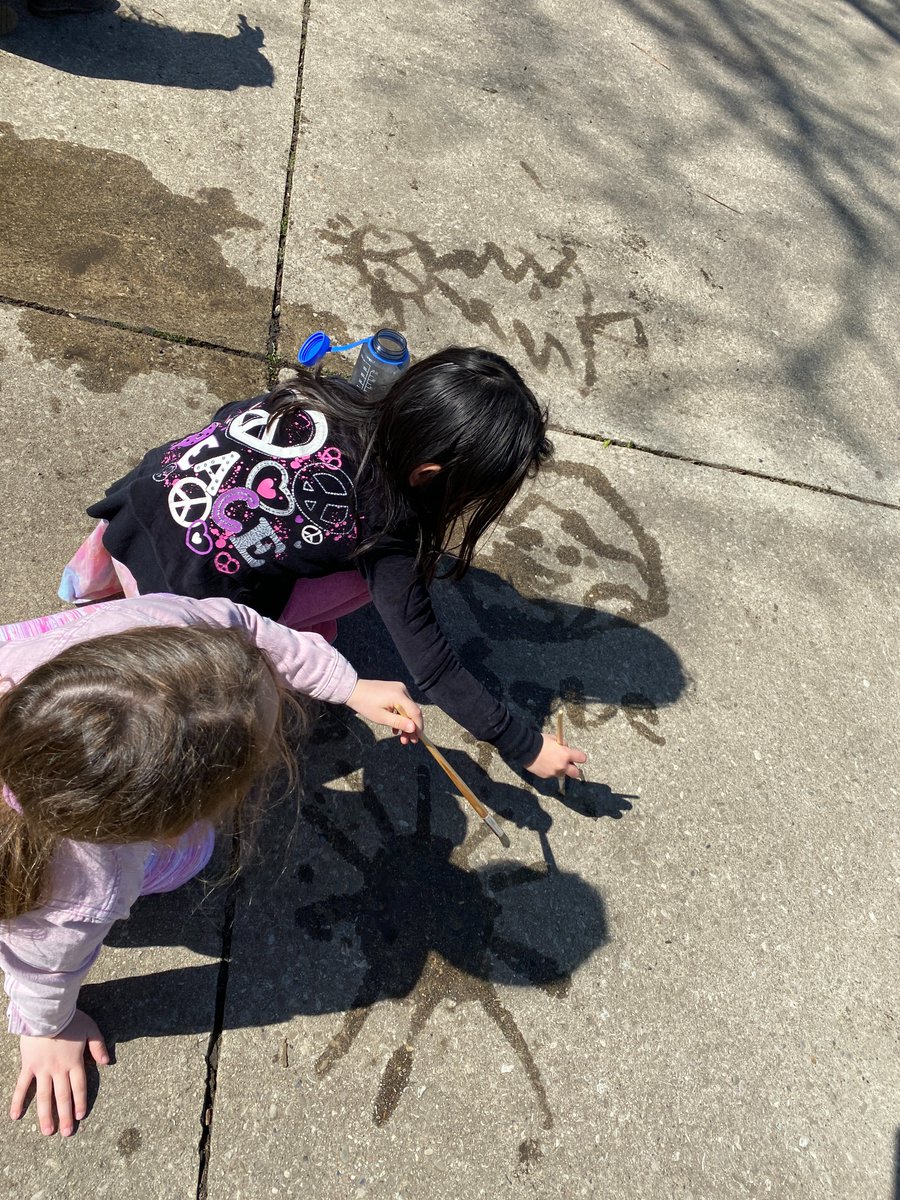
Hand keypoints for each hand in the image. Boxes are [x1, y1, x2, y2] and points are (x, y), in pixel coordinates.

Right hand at [11, 1010, 107, 1136]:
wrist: (47, 1013)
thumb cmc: (70, 1018)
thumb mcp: (91, 1029)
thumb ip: (98, 1046)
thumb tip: (106, 1062)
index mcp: (75, 1062)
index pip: (79, 1087)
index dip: (80, 1102)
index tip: (80, 1116)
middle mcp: (59, 1070)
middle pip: (63, 1096)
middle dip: (65, 1116)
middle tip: (66, 1133)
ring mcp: (42, 1070)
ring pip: (45, 1097)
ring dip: (46, 1115)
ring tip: (48, 1132)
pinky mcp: (28, 1066)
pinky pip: (22, 1086)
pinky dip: (18, 1101)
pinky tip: (15, 1116)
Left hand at [345, 679, 422, 743]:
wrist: (353, 690)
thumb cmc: (365, 704)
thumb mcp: (381, 717)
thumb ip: (399, 723)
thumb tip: (414, 729)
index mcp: (399, 695)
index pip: (415, 712)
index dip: (418, 726)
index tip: (417, 738)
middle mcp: (402, 690)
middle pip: (412, 711)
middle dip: (411, 727)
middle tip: (409, 741)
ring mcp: (399, 689)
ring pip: (407, 709)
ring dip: (405, 723)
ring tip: (401, 737)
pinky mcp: (395, 690)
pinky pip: (402, 704)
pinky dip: (400, 716)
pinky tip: (395, 728)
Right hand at [524, 732, 586, 780]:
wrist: (526, 749)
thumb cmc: (541, 741)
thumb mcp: (554, 739)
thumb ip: (562, 745)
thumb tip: (565, 748)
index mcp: (566, 754)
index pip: (582, 758)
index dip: (580, 757)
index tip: (577, 756)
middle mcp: (562, 766)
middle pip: (576, 773)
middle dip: (574, 769)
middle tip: (568, 765)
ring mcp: (554, 772)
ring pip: (562, 774)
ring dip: (560, 770)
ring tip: (551, 762)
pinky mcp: (546, 776)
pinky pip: (551, 774)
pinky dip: (550, 770)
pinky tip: (543, 764)